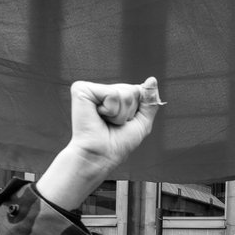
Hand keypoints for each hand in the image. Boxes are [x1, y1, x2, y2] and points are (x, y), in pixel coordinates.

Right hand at [39, 77, 162, 209]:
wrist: (101, 155)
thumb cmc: (118, 143)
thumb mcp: (142, 122)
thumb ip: (150, 101)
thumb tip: (153, 79)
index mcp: (115, 96)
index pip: (139, 91)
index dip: (137, 110)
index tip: (125, 122)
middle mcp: (103, 90)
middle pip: (133, 90)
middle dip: (129, 112)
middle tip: (114, 123)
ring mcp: (92, 88)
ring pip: (124, 93)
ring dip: (120, 113)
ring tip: (106, 121)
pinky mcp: (82, 89)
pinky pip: (112, 94)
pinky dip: (111, 110)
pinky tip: (98, 116)